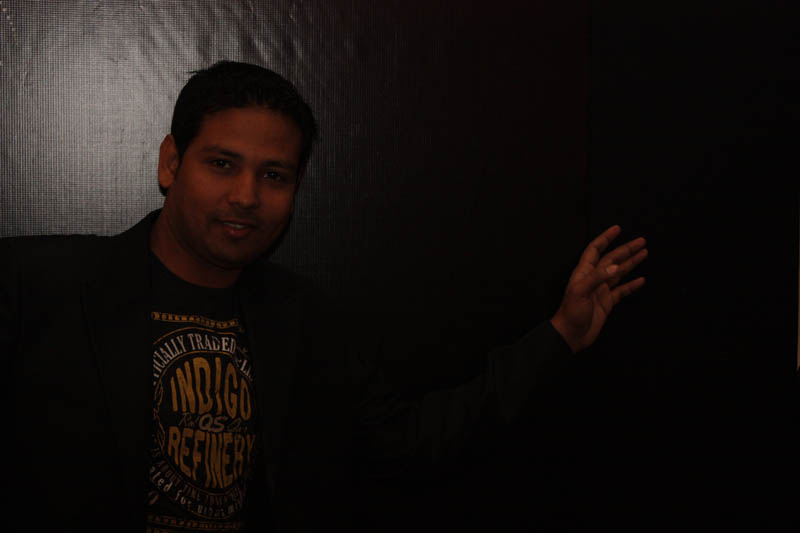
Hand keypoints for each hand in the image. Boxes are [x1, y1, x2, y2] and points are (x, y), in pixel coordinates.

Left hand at [550, 225, 646, 352]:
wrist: (570, 335)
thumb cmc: (571, 313)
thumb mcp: (580, 292)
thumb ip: (597, 278)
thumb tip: (615, 267)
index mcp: (584, 273)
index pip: (595, 250)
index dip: (605, 238)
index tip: (617, 228)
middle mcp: (593, 279)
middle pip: (612, 259)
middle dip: (626, 249)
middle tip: (641, 241)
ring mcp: (601, 290)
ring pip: (619, 273)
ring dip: (631, 263)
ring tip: (644, 253)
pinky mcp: (607, 303)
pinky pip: (622, 291)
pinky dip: (631, 285)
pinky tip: (641, 279)